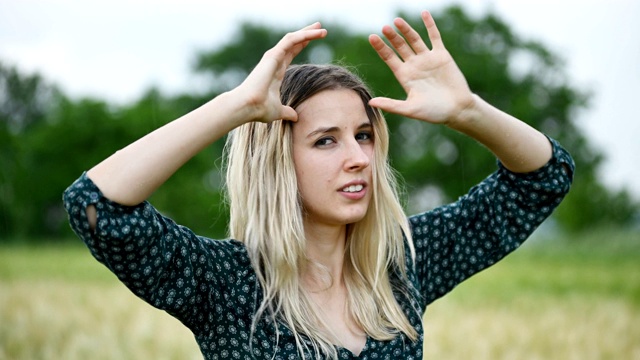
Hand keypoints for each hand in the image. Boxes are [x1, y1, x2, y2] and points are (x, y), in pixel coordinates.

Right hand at [233, 23, 326, 123]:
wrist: (248, 106)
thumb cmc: (259, 109)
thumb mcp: (278, 111)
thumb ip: (287, 112)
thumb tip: (295, 117)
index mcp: (276, 71)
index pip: (291, 53)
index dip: (303, 45)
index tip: (314, 39)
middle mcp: (274, 61)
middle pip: (293, 42)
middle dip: (307, 34)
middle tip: (321, 28)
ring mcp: (273, 57)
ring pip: (293, 39)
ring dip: (308, 33)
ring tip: (322, 29)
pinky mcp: (273, 55)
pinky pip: (290, 41)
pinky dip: (303, 36)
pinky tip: (314, 33)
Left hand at [368, 11, 474, 125]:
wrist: (457, 109)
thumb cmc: (433, 112)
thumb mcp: (410, 109)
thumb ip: (391, 105)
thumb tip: (370, 102)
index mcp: (404, 76)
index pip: (389, 58)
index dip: (380, 47)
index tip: (372, 37)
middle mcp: (414, 65)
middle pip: (400, 46)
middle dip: (392, 37)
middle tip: (384, 27)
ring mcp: (427, 59)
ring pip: (414, 40)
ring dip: (406, 30)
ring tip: (397, 20)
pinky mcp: (441, 55)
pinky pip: (434, 37)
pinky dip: (429, 25)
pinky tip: (424, 13)